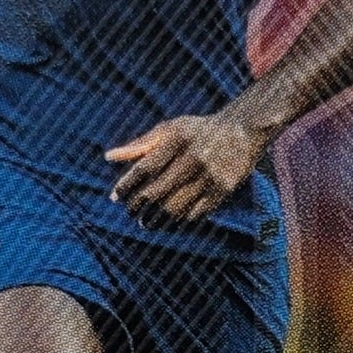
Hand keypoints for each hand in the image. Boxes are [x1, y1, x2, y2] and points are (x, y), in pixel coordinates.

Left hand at [106, 112, 263, 224]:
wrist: (243, 131)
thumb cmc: (198, 130)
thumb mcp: (170, 129)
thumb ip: (140, 144)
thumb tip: (108, 157)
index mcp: (176, 139)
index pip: (144, 168)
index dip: (127, 185)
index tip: (116, 197)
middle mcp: (193, 158)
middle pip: (156, 191)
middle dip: (138, 206)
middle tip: (130, 212)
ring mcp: (209, 176)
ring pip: (174, 207)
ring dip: (156, 219)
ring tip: (146, 223)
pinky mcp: (222, 190)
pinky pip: (195, 213)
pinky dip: (178, 221)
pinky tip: (169, 222)